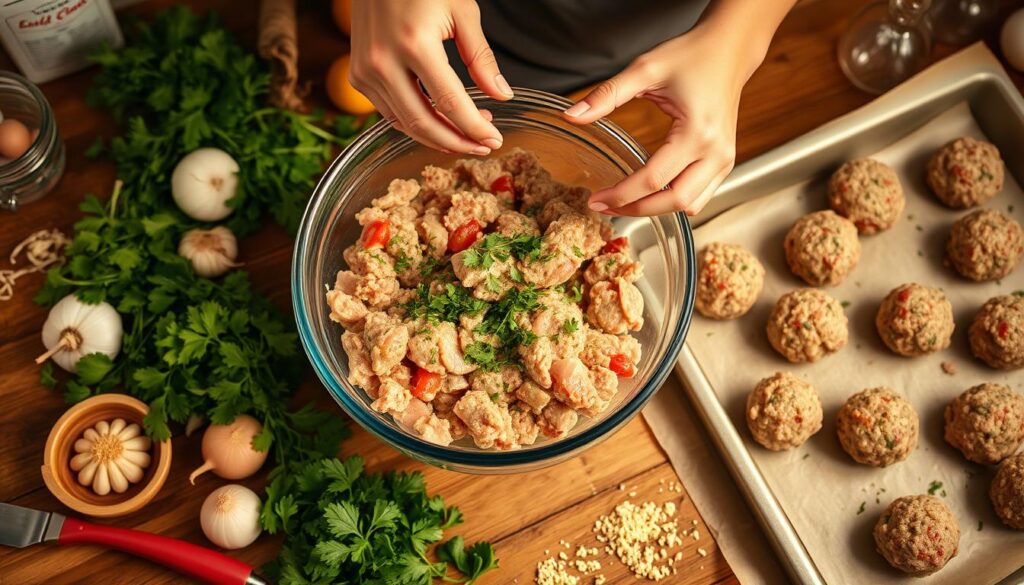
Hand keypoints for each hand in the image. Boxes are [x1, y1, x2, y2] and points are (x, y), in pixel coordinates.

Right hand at [349, 0, 513, 154]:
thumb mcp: (462, 11)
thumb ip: (481, 57)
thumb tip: (502, 95)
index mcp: (414, 43)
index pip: (450, 103)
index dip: (475, 128)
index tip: (495, 139)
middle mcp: (383, 61)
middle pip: (424, 123)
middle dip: (457, 141)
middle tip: (483, 146)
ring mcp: (365, 71)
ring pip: (404, 123)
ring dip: (437, 136)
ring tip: (467, 132)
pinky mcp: (358, 75)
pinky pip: (389, 112)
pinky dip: (415, 122)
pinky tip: (440, 120)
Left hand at [564, 25, 764, 215]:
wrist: (729, 49)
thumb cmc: (691, 55)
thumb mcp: (644, 70)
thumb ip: (606, 95)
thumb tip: (572, 116)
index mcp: (696, 132)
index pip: (653, 179)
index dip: (620, 195)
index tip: (595, 200)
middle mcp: (716, 152)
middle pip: (673, 202)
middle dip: (636, 209)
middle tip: (605, 206)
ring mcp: (724, 159)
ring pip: (690, 205)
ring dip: (656, 209)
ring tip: (624, 202)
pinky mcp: (725, 161)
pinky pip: (700, 196)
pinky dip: (673, 201)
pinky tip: (648, 193)